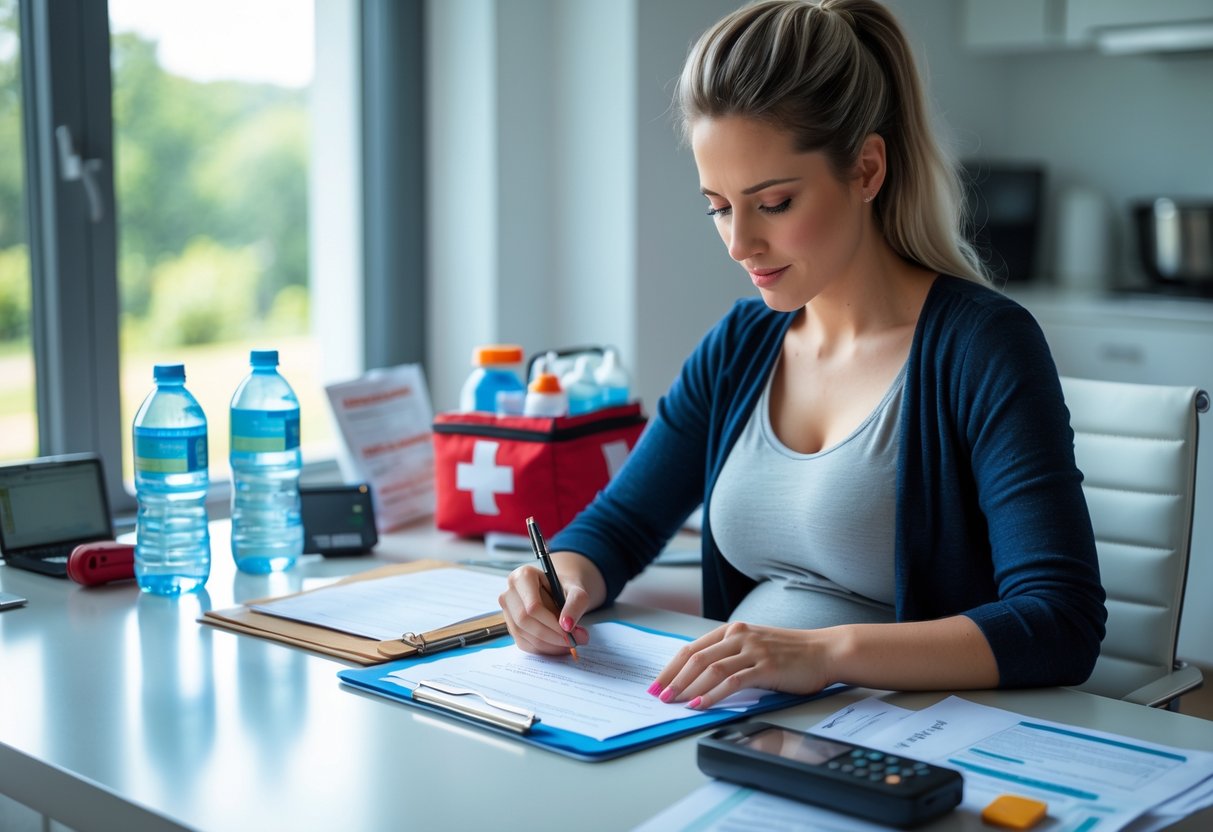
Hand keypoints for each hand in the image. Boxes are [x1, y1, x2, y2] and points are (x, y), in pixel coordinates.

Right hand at [498, 552, 603, 654]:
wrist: (559, 593)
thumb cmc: (566, 589)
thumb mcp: (577, 591)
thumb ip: (576, 604)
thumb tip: (567, 626)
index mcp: (523, 576)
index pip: (532, 606)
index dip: (551, 623)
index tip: (570, 634)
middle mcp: (509, 592)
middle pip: (525, 621)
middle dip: (551, 636)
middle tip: (574, 641)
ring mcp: (507, 611)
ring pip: (523, 635)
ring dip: (549, 645)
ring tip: (571, 643)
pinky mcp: (511, 626)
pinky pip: (524, 643)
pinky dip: (543, 649)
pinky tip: (559, 646)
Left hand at [649, 621, 834, 708]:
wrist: (825, 651)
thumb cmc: (791, 653)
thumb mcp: (755, 646)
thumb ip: (731, 655)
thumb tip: (700, 678)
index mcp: (733, 630)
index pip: (693, 648)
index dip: (671, 667)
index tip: (657, 683)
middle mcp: (740, 636)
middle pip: (696, 657)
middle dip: (674, 678)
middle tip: (659, 696)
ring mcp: (753, 651)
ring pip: (711, 668)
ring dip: (689, 687)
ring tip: (675, 702)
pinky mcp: (765, 667)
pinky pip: (732, 681)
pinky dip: (713, 694)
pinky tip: (702, 704)